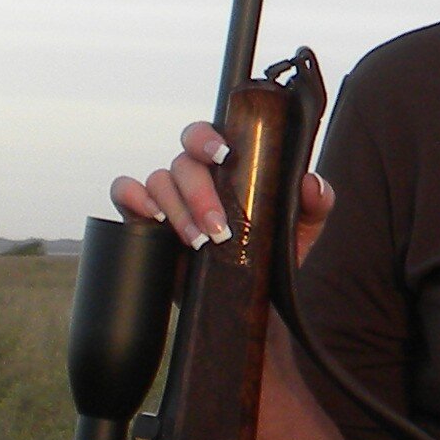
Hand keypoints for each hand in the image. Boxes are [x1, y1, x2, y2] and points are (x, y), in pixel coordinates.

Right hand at [115, 127, 331, 262]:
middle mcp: (194, 177)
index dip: (208, 138)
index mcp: (226, 167)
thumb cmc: (269, 257)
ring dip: (178, 210)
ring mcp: (168, 197)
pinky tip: (154, 219)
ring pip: (158, 180)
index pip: (207, 135)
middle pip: (183, 162)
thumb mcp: (300, 231)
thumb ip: (314, 204)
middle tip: (219, 227)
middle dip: (199, 194)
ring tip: (199, 242)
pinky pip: (126, 192)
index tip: (225, 155)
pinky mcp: (146, 221)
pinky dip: (133, 198)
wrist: (247, 304)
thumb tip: (311, 184)